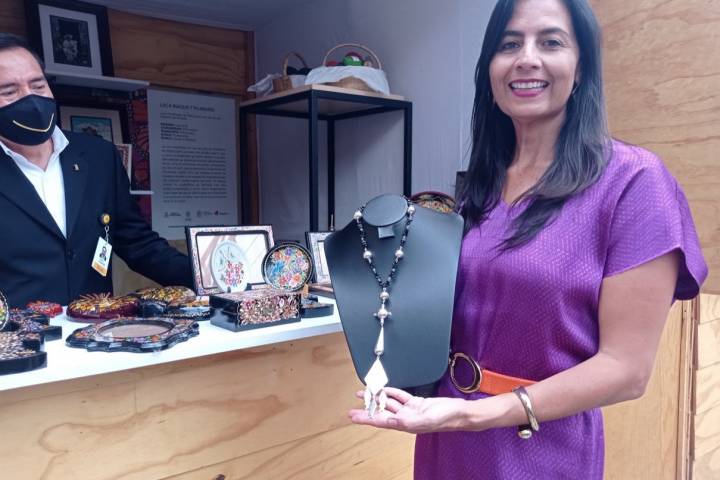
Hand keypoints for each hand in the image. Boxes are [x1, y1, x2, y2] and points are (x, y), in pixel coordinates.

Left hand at [348, 387, 467, 433]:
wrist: (459, 412)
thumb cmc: (445, 418)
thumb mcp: (424, 420)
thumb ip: (406, 421)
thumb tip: (389, 420)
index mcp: (405, 424)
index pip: (380, 421)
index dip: (366, 418)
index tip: (353, 416)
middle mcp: (405, 417)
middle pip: (381, 412)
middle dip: (368, 408)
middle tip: (355, 404)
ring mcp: (410, 410)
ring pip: (390, 403)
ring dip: (378, 397)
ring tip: (366, 393)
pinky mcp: (417, 402)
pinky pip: (401, 396)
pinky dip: (393, 392)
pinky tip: (385, 389)